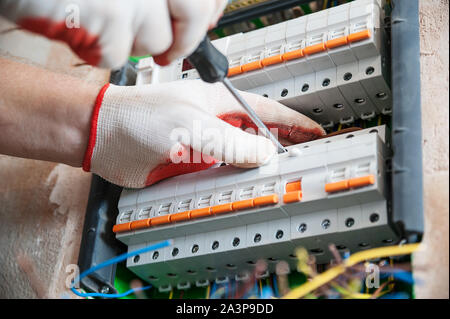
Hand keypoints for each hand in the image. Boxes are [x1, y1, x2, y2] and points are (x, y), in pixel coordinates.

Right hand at [1, 0, 226, 68]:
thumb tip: (204, 16)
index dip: (208, 12)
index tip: (205, 23)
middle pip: (192, 16)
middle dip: (182, 41)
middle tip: (168, 53)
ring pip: (155, 40)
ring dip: (130, 41)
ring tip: (104, 23)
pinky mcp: (105, 13)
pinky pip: (117, 53)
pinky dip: (99, 50)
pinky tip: (82, 29)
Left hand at [83, 80, 325, 187]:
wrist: (103, 137)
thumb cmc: (139, 118)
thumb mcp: (191, 127)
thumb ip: (229, 142)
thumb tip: (264, 153)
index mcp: (219, 103)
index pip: (266, 112)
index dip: (293, 123)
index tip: (315, 133)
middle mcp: (214, 124)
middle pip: (256, 138)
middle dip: (281, 149)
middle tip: (304, 162)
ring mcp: (203, 146)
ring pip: (239, 160)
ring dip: (258, 170)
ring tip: (281, 181)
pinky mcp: (191, 165)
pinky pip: (219, 176)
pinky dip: (234, 183)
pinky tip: (245, 191)